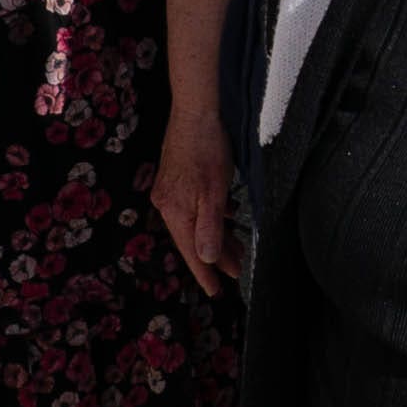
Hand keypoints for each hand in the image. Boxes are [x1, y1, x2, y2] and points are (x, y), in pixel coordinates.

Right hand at [148, 107, 238, 285]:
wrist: (194, 114)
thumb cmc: (207, 151)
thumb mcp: (214, 194)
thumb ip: (210, 229)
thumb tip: (208, 259)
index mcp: (176, 213)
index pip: (192, 253)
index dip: (206, 274)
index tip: (216, 292)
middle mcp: (168, 206)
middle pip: (194, 239)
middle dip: (217, 255)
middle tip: (237, 268)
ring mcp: (170, 192)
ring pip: (196, 223)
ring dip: (217, 235)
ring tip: (237, 246)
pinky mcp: (176, 179)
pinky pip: (195, 207)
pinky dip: (212, 216)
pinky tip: (227, 215)